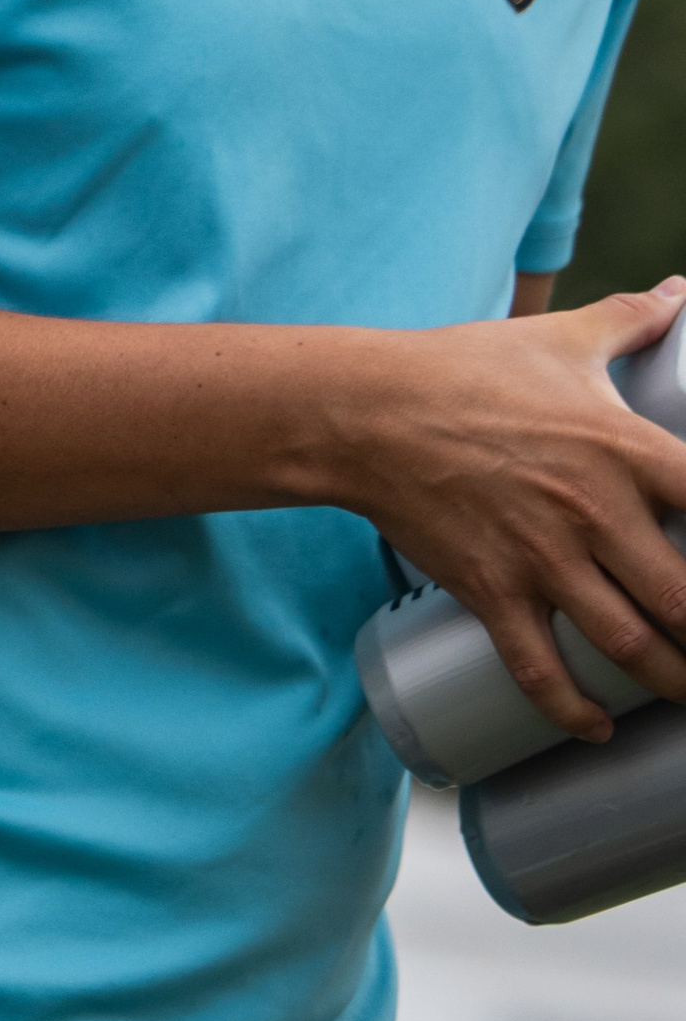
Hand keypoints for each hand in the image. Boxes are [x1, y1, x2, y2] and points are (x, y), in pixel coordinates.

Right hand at [353, 277, 685, 739]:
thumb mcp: (558, 340)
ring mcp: (542, 559)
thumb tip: (676, 293)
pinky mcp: (492, 591)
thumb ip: (628, 321)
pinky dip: (574, 710)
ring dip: (671, 683)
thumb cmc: (464, 370)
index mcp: (625, 448)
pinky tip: (599, 726)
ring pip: (628, 646)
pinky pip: (539, 669)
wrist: (366, 412)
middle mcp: (594, 512)